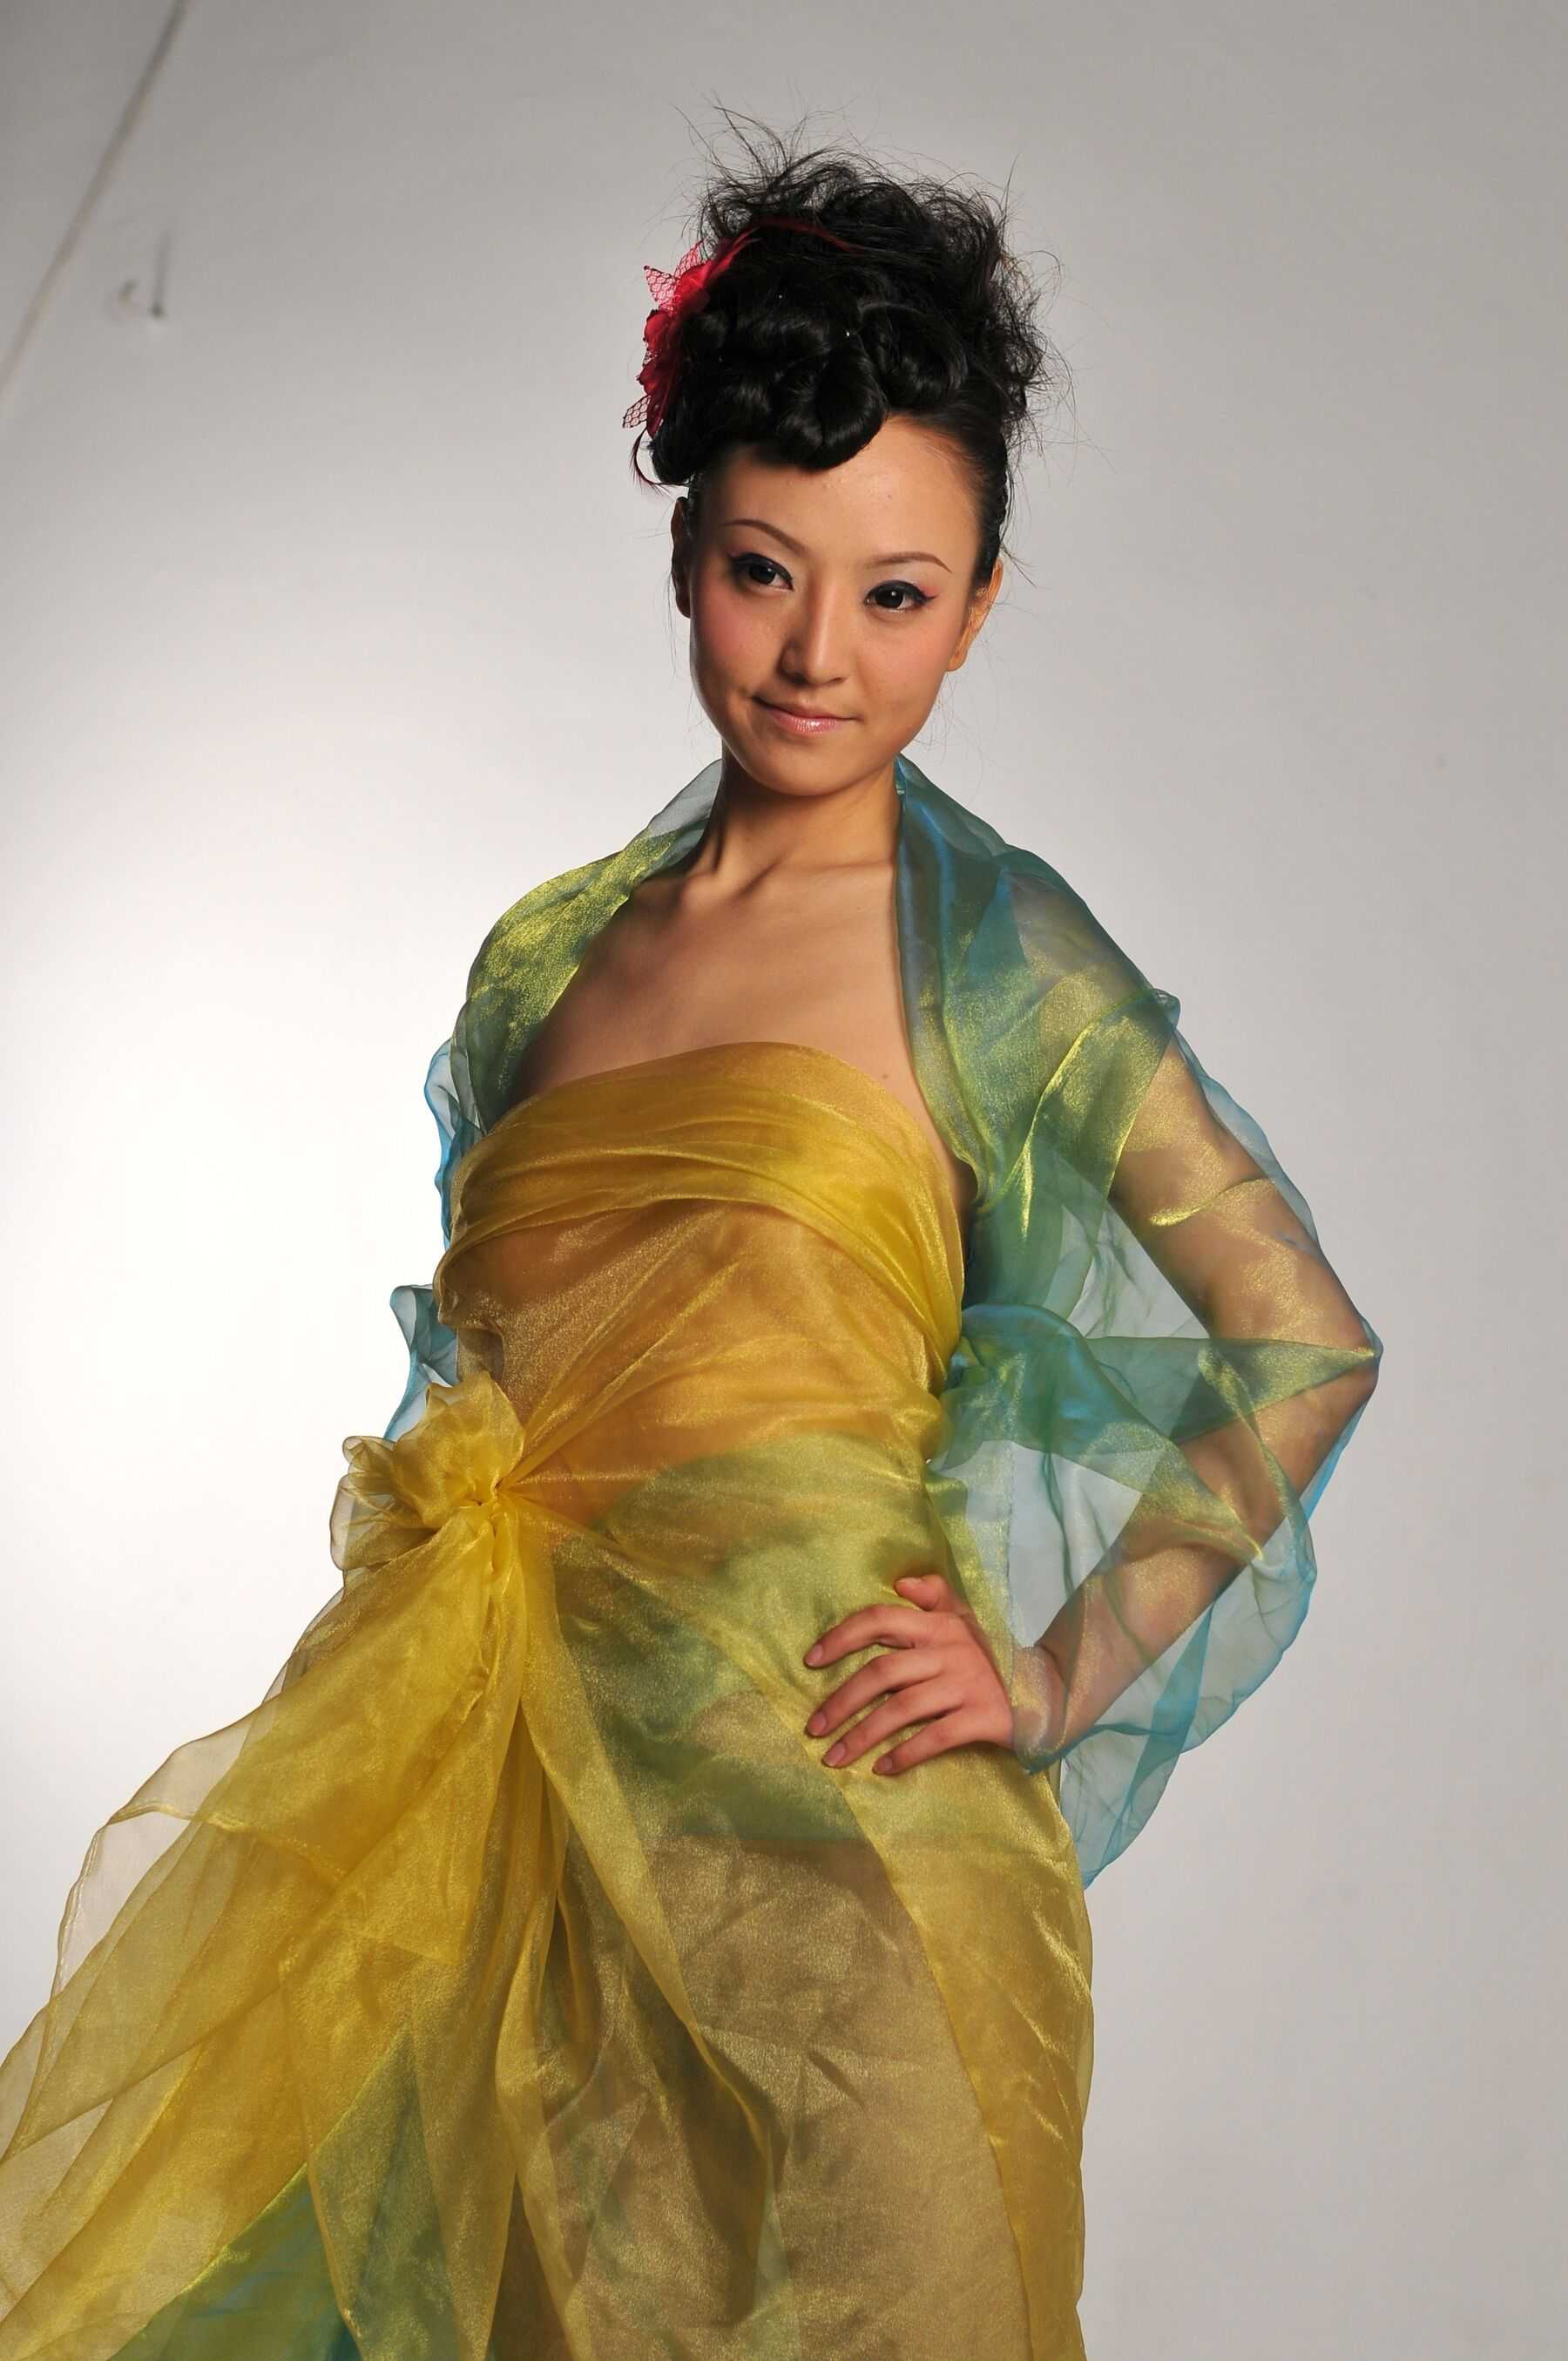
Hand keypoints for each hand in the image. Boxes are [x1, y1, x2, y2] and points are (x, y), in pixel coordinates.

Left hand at [802, 1570, 1012, 1775]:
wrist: (1048, 1691)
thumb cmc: (991, 1658)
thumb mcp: (965, 1620)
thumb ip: (934, 1596)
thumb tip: (900, 1581)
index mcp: (938, 1625)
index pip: (880, 1620)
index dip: (841, 1637)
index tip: (810, 1662)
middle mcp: (949, 1650)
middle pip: (882, 1671)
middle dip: (841, 1701)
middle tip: (814, 1727)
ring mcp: (966, 1684)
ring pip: (902, 1708)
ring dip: (862, 1735)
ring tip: (835, 1757)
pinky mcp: (983, 1717)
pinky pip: (935, 1737)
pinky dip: (905, 1754)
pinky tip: (881, 1769)